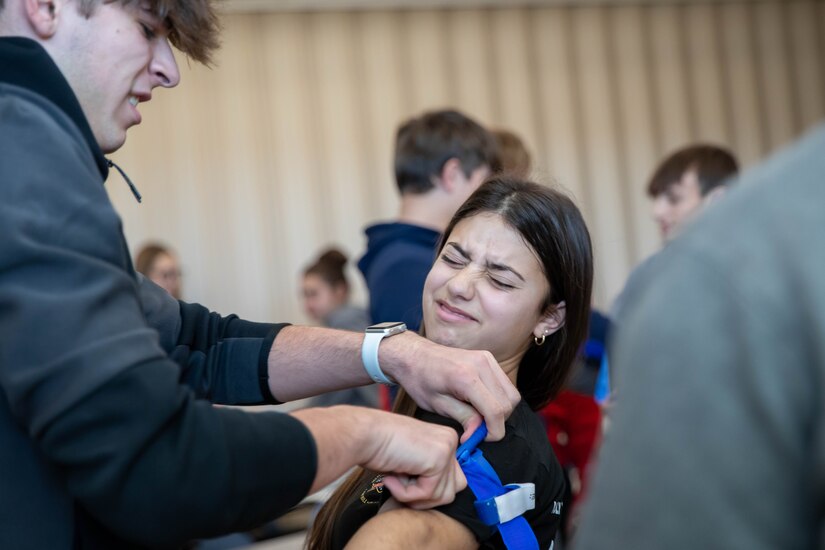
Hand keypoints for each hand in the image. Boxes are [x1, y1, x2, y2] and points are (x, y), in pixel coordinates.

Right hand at [292, 406, 464, 508]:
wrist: (362, 435)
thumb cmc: (379, 448)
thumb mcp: (412, 460)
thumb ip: (430, 474)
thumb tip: (444, 496)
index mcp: (444, 439)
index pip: (452, 480)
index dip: (427, 489)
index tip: (405, 477)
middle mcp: (450, 440)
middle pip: (452, 490)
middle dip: (425, 496)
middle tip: (400, 483)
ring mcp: (446, 447)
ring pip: (443, 496)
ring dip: (414, 497)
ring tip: (394, 478)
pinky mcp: (438, 458)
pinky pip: (428, 494)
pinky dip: (406, 494)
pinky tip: (391, 476)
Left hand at [381, 332, 519, 441]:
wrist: (414, 355)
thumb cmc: (420, 379)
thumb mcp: (438, 405)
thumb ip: (464, 418)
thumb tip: (479, 434)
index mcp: (466, 377)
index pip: (496, 410)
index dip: (494, 431)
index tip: (483, 439)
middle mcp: (481, 364)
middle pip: (508, 403)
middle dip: (497, 421)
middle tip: (478, 428)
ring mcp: (487, 358)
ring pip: (511, 394)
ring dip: (501, 409)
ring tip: (479, 414)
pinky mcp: (488, 358)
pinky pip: (505, 383)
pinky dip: (499, 397)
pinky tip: (480, 401)